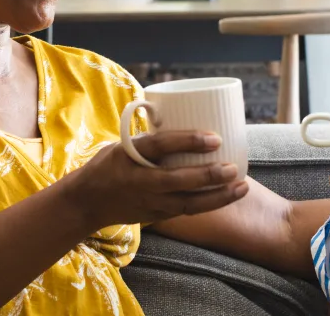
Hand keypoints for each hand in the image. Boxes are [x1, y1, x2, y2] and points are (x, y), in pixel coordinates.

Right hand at [62, 131, 249, 229]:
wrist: (86, 202)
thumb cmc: (108, 165)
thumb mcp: (122, 145)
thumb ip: (150, 138)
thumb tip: (184, 114)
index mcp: (129, 156)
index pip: (160, 146)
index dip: (188, 140)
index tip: (215, 136)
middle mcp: (140, 182)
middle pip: (180, 181)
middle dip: (210, 175)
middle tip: (235, 167)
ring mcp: (149, 202)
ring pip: (189, 203)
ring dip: (218, 197)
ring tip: (242, 186)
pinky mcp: (156, 216)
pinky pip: (187, 211)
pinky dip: (209, 205)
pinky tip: (228, 197)